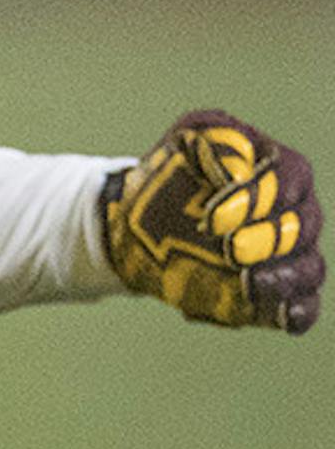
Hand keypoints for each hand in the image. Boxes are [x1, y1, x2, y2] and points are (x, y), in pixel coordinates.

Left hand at [103, 109, 321, 332]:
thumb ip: (211, 136)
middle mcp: (291, 211)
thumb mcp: (182, 142)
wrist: (138, 223)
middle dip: (269, 238)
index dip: (264, 195)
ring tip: (245, 281)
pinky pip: (305, 306)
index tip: (217, 216)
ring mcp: (287, 255)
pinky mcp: (276, 292)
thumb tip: (239, 168)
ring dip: (282, 276)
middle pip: (305, 225)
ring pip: (310, 266)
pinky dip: (295, 311)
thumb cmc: (168, 174)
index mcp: (274, 166)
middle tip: (228, 248)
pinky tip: (275, 312)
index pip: (292, 176)